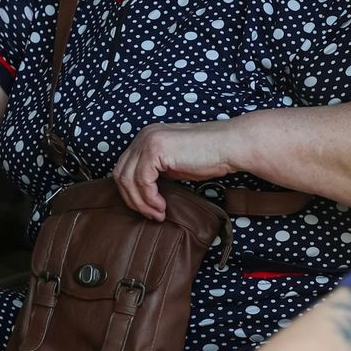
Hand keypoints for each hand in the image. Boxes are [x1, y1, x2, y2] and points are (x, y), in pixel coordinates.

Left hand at [112, 121, 243, 219]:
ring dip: (141, 202)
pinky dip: (149, 198)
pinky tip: (162, 206)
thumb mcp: (174, 165)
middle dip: (133, 199)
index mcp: (147, 137)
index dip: (131, 193)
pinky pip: (142, 180)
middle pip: (121, 174)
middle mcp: (144, 135)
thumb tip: (142, 193)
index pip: (125, 168)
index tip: (147, 209)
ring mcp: (148, 140)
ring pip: (128, 179)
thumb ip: (156, 172)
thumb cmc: (209, 157)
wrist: (229, 146)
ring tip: (157, 213)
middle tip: (151, 215)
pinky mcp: (155, 149)